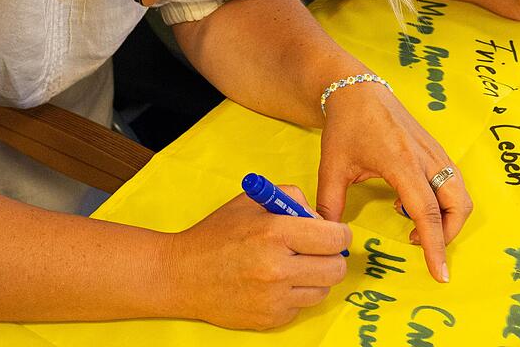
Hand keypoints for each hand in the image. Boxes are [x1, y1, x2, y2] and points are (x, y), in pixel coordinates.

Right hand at [166, 188, 350, 329]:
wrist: (181, 275)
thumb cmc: (217, 234)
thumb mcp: (253, 201)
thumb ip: (294, 200)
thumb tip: (324, 221)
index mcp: (274, 233)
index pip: (335, 238)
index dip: (339, 234)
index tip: (333, 234)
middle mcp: (277, 268)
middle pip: (337, 268)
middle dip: (332, 257)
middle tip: (318, 251)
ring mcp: (274, 298)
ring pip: (323, 289)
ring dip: (315, 277)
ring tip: (293, 265)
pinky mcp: (270, 319)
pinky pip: (302, 305)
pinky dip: (296, 293)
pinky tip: (275, 283)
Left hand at [315, 81, 472, 282]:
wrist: (357, 88)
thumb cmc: (345, 125)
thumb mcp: (332, 167)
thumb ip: (329, 204)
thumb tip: (326, 235)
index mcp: (401, 163)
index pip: (428, 213)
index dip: (435, 246)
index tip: (440, 274)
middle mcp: (426, 157)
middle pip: (458, 205)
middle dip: (448, 234)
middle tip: (419, 244)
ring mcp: (435, 151)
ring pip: (460, 193)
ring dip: (447, 217)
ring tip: (411, 222)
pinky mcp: (436, 149)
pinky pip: (452, 181)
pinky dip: (442, 200)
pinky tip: (409, 199)